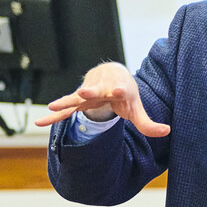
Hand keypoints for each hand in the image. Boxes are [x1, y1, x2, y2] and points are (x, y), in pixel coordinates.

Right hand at [36, 62, 170, 136]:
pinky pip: (64, 109)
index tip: (120, 91)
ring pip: (75, 97)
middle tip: (84, 90)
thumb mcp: (137, 108)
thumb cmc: (126, 93)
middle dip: (90, 89)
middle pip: (96, 89)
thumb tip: (167, 131)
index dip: (121, 90)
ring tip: (51, 106)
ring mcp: (87, 94)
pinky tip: (38, 122)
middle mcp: (102, 89)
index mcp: (120, 89)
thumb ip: (148, 123)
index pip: (121, 89)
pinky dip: (52, 116)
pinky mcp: (77, 101)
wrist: (111, 75)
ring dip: (65, 101)